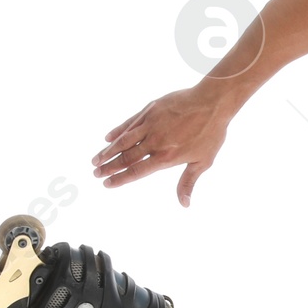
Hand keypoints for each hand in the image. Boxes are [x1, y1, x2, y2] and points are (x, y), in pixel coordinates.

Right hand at [92, 81, 233, 205]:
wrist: (212, 102)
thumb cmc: (211, 133)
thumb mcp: (202, 162)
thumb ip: (187, 182)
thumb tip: (184, 204)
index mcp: (166, 157)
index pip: (137, 171)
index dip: (120, 179)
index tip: (107, 184)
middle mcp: (155, 141)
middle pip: (126, 157)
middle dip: (109, 167)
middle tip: (96, 174)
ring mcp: (150, 124)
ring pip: (124, 140)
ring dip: (108, 151)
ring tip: (95, 160)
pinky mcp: (150, 110)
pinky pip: (130, 123)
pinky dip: (118, 131)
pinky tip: (108, 138)